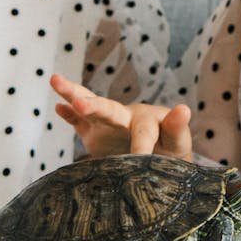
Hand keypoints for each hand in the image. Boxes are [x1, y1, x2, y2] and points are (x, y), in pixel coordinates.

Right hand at [51, 73, 192, 158]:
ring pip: (89, 108)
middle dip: (94, 107)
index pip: (143, 132)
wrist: (159, 159)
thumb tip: (184, 109)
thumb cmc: (171, 150)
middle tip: (80, 104)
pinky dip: (68, 114)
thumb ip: (178, 128)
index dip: (141, 146)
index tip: (139, 159)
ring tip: (56, 81)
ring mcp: (107, 124)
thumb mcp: (178, 143)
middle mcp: (125, 117)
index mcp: (148, 120)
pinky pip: (79, 123)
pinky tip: (58, 106)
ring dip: (73, 95)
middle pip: (108, 109)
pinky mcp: (94, 133)